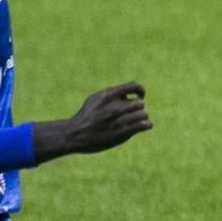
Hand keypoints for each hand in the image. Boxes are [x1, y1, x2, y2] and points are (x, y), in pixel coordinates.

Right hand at [32, 83, 151, 161]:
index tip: (139, 96)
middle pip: (140, 103)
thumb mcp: (95, 99)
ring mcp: (118, 120)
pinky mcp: (121, 133)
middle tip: (132, 114)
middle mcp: (114, 106)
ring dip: (142, 118)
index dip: (140, 91)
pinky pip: (143, 125)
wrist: (75, 134)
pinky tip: (144, 126)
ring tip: (137, 121)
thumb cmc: (86, 117)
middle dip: (138, 108)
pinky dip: (147, 125)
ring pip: (143, 114)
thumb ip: (111, 94)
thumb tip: (128, 93)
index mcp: (108, 95)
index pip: (134, 86)